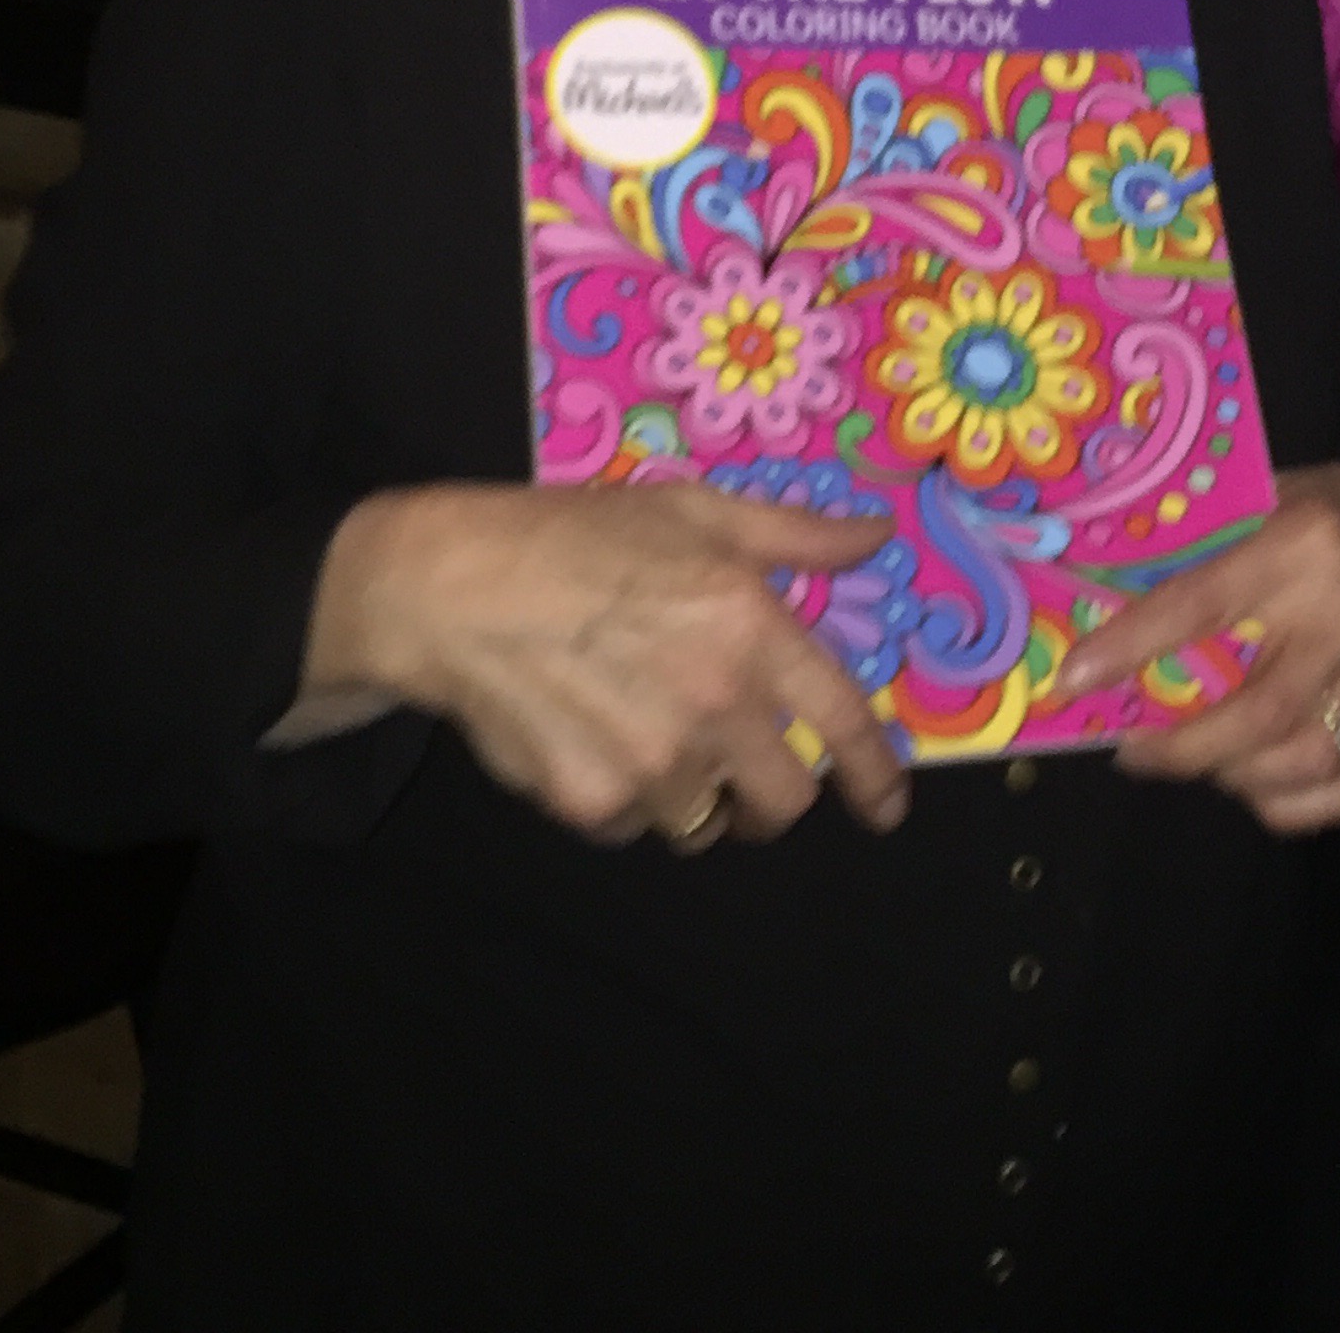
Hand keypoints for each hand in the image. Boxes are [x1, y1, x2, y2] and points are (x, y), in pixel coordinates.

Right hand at [302, 477, 911, 847]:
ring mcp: (653, 759)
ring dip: (694, 796)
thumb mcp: (696, 512)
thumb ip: (796, 536)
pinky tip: (593, 743)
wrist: (455, 587)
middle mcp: (714, 699)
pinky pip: (635, 827)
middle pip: (784, 801)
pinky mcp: (593, 802)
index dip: (874, 776)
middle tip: (748, 778)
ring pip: (707, 821)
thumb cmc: (579, 536)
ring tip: (648, 736)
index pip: (842, 722)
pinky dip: (627, 802)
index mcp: (750, 624)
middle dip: (774, 800)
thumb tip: (877, 536)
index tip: (885, 808)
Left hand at [1048, 461, 1339, 833]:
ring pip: (1293, 764)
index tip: (1076, 678)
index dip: (1133, 646)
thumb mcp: (1270, 496)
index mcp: (1304, 544)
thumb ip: (1204, 544)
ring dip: (1222, 774)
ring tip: (1181, 755)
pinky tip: (1245, 774)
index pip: (1205, 604)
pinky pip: (1330, 795)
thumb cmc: (1337, 510)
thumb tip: (1112, 589)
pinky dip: (1276, 801)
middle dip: (1176, 746)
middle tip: (1127, 745)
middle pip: (1255, 711)